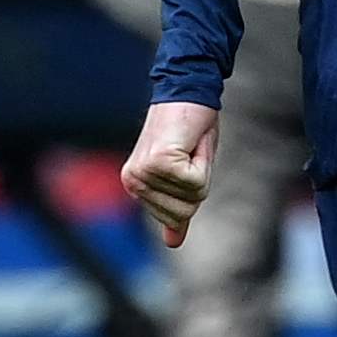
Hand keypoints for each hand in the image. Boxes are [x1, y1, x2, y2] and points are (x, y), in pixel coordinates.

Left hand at [122, 100, 220, 242]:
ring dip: (201, 170)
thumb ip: (177, 208)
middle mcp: (134, 182)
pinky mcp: (159, 163)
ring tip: (189, 146)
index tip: (186, 161)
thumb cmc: (190, 131)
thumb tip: (172, 244)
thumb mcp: (186, 174)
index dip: (192, 191)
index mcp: (135, 185)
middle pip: (185, 210)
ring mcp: (144, 173)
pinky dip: (203, 162)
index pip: (174, 217)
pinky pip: (195, 182)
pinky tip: (190, 143)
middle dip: (198, 183)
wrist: (189, 92)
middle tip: (189, 153)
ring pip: (192, 197)